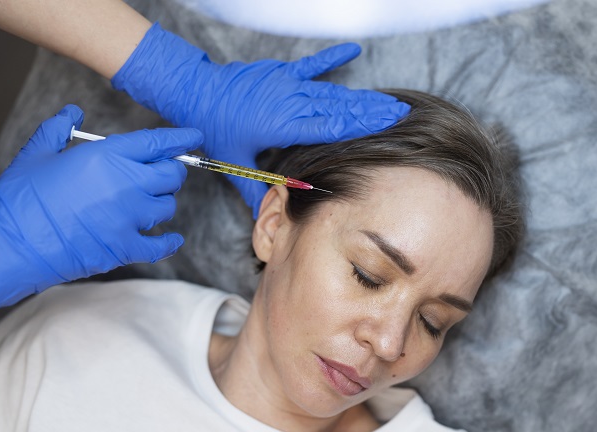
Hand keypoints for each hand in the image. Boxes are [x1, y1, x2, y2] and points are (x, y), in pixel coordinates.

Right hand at [0, 105, 201, 325]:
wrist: (11, 242)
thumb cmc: (21, 197)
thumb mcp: (38, 153)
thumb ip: (59, 129)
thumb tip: (72, 112)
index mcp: (106, 156)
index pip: (156, 143)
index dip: (180, 139)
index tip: (195, 137)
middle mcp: (125, 183)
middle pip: (170, 175)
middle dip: (171, 172)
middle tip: (163, 174)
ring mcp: (128, 217)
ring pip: (166, 207)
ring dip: (160, 203)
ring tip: (146, 204)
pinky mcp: (125, 246)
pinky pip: (160, 245)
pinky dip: (169, 242)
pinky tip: (172, 239)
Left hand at [112, 23, 409, 216]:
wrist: (195, 93)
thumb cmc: (215, 129)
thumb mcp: (234, 164)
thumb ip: (255, 190)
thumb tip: (269, 216)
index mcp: (285, 125)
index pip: (332, 127)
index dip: (362, 125)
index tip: (387, 125)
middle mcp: (292, 102)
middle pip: (341, 108)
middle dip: (372, 111)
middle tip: (401, 113)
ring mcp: (288, 84)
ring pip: (332, 91)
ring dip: (360, 96)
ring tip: (386, 100)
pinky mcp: (282, 72)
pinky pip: (312, 64)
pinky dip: (332, 58)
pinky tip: (353, 51)